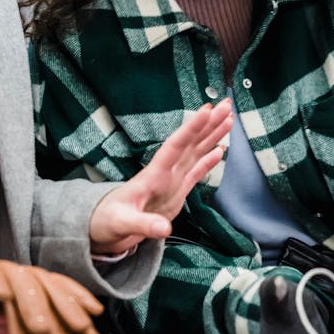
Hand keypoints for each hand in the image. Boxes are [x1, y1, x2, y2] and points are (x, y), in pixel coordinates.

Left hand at [89, 98, 232, 253]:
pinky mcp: (176, 192)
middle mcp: (165, 172)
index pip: (175, 146)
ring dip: (212, 136)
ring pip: (196, 153)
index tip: (207, 110)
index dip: (191, 128)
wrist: (104, 226)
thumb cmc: (109, 220)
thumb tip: (164, 228)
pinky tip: (220, 150)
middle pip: (190, 143)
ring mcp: (171, 181)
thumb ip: (143, 224)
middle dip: (209, 124)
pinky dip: (208, 161)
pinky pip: (195, 172)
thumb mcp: (122, 223)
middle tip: (226, 104)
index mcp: (153, 175)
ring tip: (229, 118)